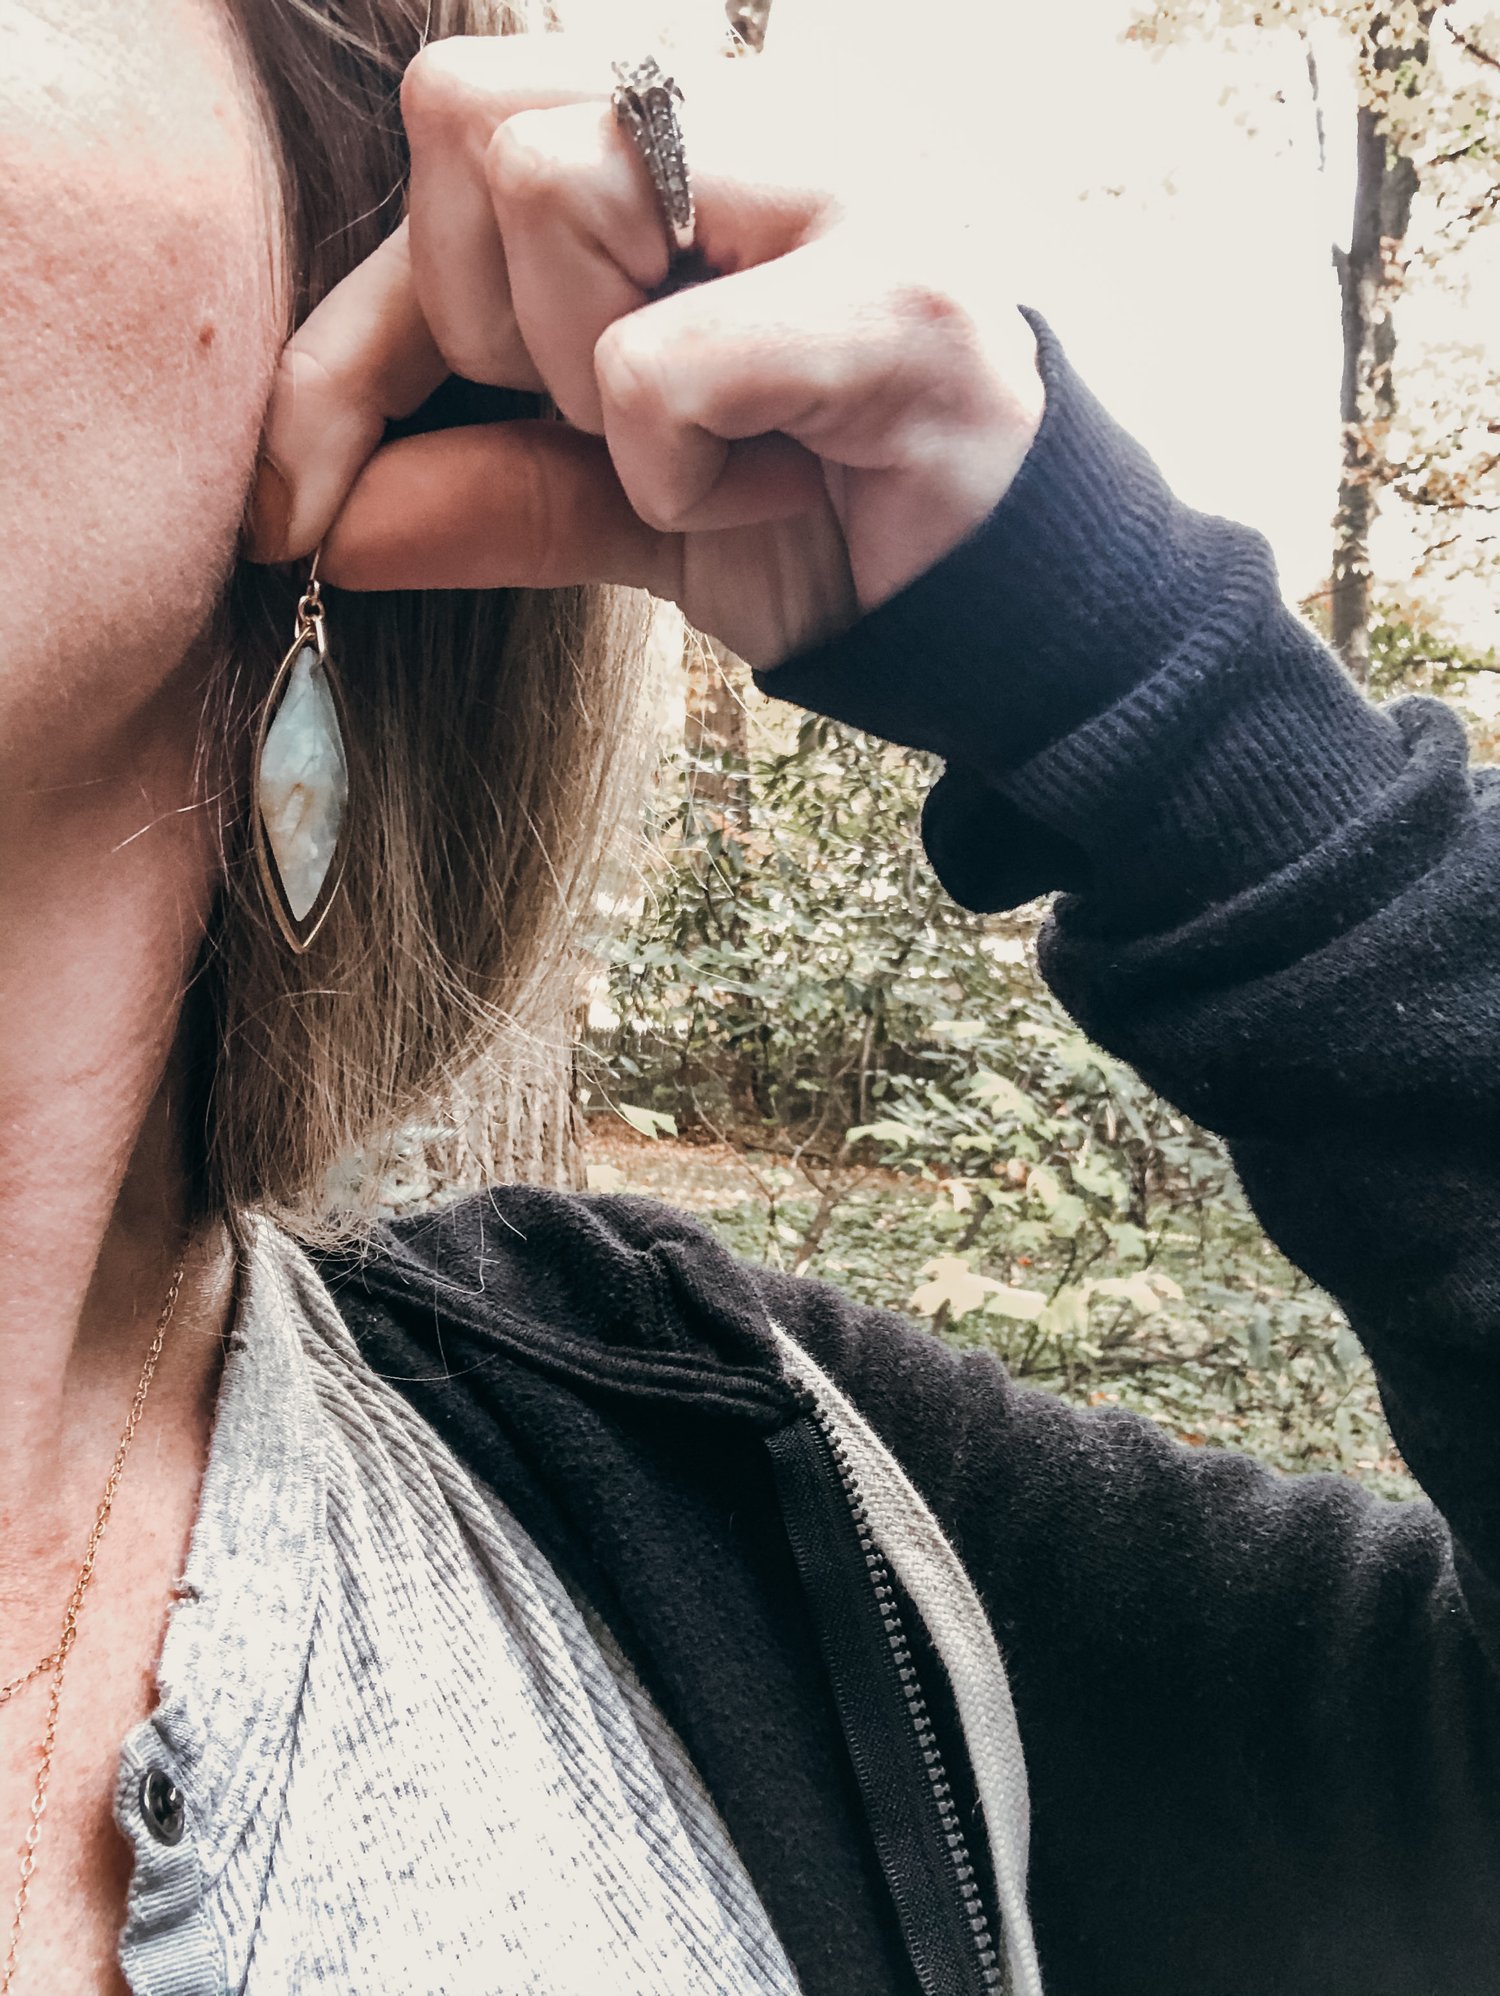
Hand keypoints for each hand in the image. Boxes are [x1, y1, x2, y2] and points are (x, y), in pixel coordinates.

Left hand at [245, 33, 1045, 670]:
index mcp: (687, 136)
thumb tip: (326, 526)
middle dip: (488, 325)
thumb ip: (487, 484)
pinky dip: (676, 471)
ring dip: (591, 385)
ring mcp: (846, 177)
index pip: (446, 149)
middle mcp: (762, 111)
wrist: (1011, 611)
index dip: (347, 341)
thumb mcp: (622, 505)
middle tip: (603, 421)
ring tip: (716, 448)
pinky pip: (656, 362)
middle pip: (469, 111)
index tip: (296, 497)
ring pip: (551, 186)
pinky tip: (775, 490)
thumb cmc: (831, 523)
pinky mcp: (904, 290)